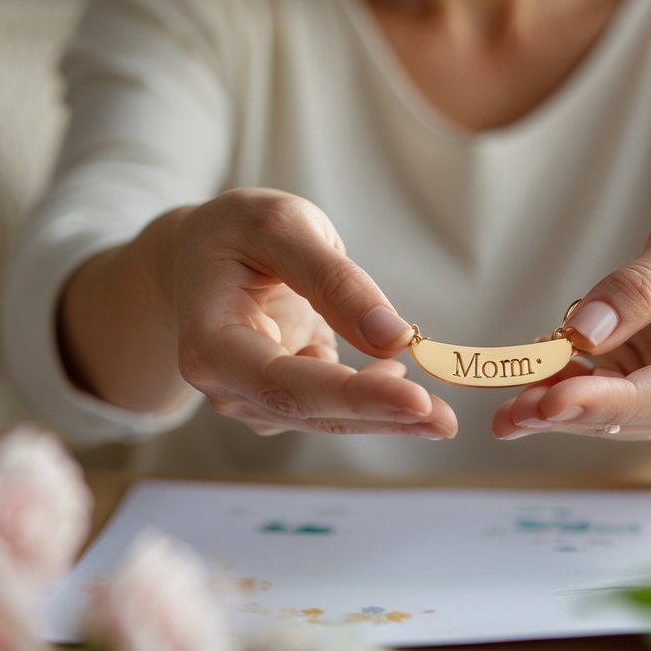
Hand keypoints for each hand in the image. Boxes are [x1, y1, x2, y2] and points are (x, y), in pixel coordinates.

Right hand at [173, 189, 456, 438]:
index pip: (287, 384)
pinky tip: (397, 374)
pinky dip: (370, 397)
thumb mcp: (282, 227)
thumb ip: (335, 280)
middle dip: (381, 416)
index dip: (353, 396)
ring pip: (326, 417)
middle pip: (310, 412)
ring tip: (441, 413)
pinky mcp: (279, 398)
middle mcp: (226, 385)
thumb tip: (393, 336)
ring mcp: (250, 398)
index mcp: (212, 345)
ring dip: (385, 415)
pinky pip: (331, 406)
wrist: (203, 251)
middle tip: (447, 423)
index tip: (416, 399)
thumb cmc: (236, 231)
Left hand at [492, 199, 650, 440]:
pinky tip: (520, 385)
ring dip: (558, 414)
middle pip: (639, 416)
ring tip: (505, 412)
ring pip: (614, 416)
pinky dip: (559, 391)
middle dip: (574, 415)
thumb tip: (586, 330)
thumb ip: (644, 282)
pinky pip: (599, 393)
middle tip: (514, 413)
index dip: (616, 402)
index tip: (558, 400)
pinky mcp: (641, 380)